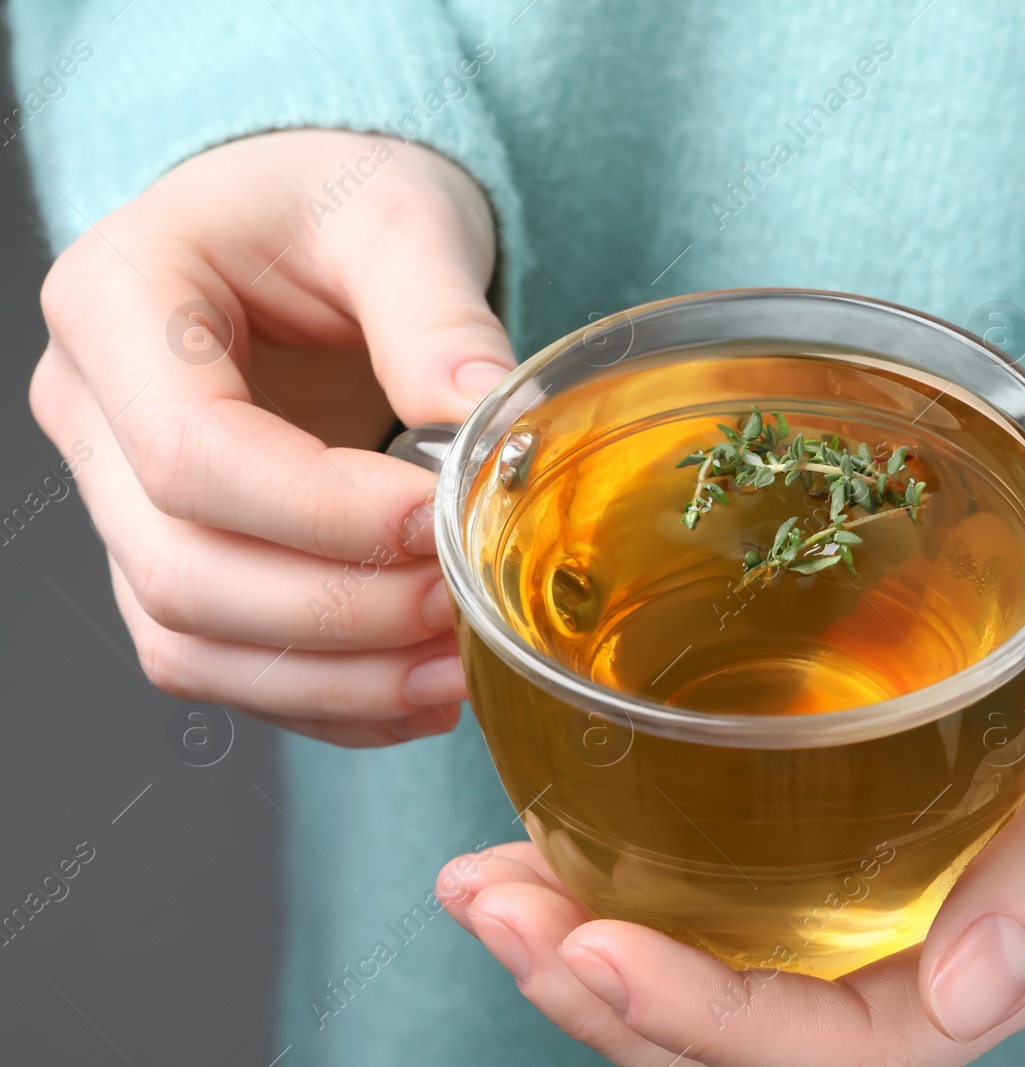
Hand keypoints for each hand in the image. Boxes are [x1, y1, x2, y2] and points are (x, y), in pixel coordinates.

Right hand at [29, 129, 517, 745]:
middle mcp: (92, 412)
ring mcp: (120, 498)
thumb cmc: (335, 200)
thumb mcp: (399, 217)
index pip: (194, 452)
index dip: (324, 513)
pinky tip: (424, 689)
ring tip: (460, 669)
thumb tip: (493, 431)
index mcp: (118, 302)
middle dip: (341, 612)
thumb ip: (438, 318)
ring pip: (190, 641)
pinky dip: (328, 697)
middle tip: (467, 603)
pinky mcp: (178, 555)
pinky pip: (227, 665)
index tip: (440, 521)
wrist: (308, 227)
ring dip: (336, 678)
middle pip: (182, 569)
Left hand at [439, 461, 1024, 1064]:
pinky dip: (634, 890)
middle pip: (762, 1039)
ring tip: (482, 886)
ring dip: (597, 952)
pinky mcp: (856, 838)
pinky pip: (734, 905)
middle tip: (486, 901)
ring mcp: (894, 902)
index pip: (857, 1048)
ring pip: (730, 980)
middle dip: (610, 990)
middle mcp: (948, 954)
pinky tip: (550, 842)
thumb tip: (967, 1001)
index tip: (593, 949)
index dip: (713, 1024)